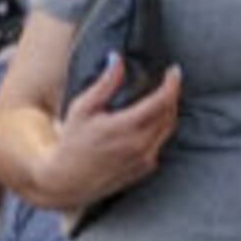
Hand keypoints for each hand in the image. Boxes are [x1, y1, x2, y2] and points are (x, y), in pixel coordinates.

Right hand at [43, 57, 180, 205]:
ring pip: (168, 129)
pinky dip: (158, 130)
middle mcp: (140, 145)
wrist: (67, 181)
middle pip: (169, 113)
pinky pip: (159, 143)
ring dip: (168, 112)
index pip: (162, 100)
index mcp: (125, 126)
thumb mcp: (82, 109)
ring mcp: (144, 159)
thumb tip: (116, 58)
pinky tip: (145, 125)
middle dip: (171, 95)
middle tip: (166, 82)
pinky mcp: (144, 168)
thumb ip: (104, 84)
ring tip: (160, 100)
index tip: (173, 71)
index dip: (172, 82)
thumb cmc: (71, 142)